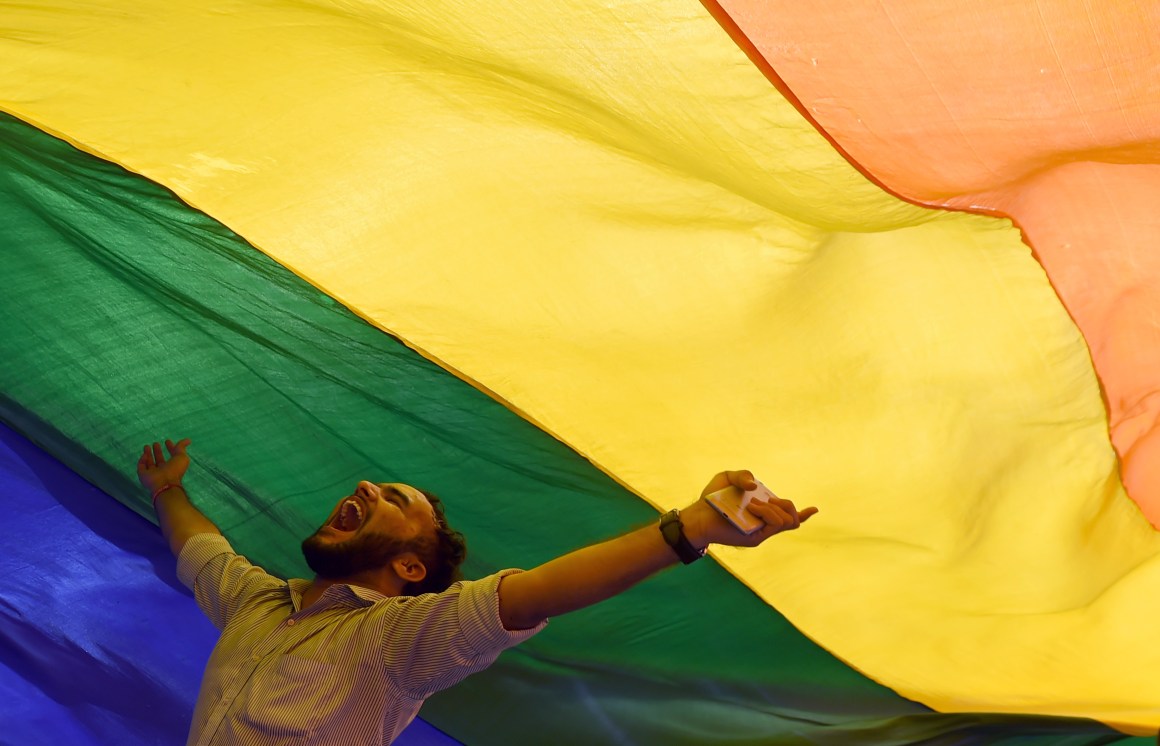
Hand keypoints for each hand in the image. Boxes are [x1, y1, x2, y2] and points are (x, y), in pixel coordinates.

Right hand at [137, 438, 191, 493]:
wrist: (164, 483)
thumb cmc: (174, 470)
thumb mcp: (181, 457)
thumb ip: (182, 448)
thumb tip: (187, 440)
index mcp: (174, 467)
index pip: (172, 457)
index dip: (171, 448)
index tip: (167, 441)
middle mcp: (163, 471)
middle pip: (160, 460)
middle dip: (158, 452)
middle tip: (155, 443)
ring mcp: (153, 474)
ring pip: (149, 463)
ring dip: (148, 454)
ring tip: (147, 446)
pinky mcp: (143, 475)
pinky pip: (142, 467)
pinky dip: (142, 460)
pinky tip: (144, 454)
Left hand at [682, 469, 817, 548]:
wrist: (698, 515)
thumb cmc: (712, 498)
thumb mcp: (727, 477)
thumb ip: (743, 475)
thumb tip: (757, 487)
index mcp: (763, 511)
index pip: (788, 516)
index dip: (804, 514)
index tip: (815, 509)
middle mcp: (764, 523)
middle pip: (793, 519)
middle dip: (786, 504)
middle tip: (764, 500)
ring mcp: (761, 532)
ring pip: (786, 522)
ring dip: (773, 508)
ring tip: (752, 505)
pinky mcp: (755, 539)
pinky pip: (774, 526)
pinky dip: (768, 513)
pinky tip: (754, 507)